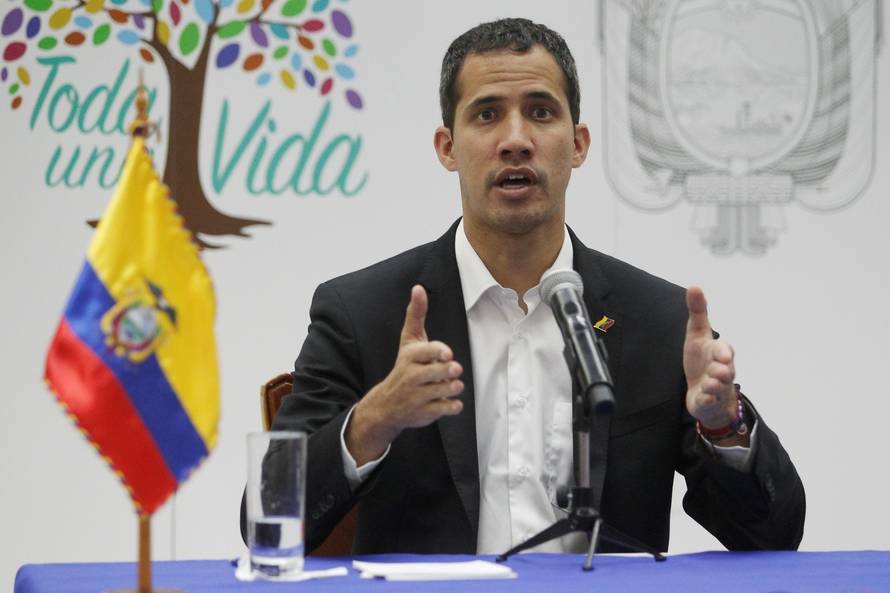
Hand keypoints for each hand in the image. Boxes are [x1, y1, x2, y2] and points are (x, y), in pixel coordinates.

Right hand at [345, 285, 463, 464]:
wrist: (386, 404)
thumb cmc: (405, 366)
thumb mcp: (409, 340)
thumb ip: (416, 315)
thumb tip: (418, 288)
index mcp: (409, 357)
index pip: (424, 352)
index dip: (438, 352)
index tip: (448, 354)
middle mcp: (410, 377)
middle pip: (435, 372)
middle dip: (448, 371)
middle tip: (454, 370)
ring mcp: (416, 396)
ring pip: (441, 390)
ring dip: (453, 387)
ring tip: (453, 385)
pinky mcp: (423, 413)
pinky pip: (443, 409)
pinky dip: (452, 406)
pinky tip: (452, 401)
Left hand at [683, 287, 738, 430]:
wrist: (703, 391)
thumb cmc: (702, 360)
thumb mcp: (697, 334)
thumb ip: (698, 312)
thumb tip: (694, 286)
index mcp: (720, 354)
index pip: (726, 351)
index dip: (725, 352)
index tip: (723, 354)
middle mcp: (722, 371)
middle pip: (727, 370)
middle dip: (723, 370)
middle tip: (717, 369)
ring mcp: (716, 388)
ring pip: (718, 387)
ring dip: (714, 385)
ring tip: (709, 383)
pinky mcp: (708, 401)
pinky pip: (708, 402)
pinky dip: (706, 399)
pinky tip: (702, 396)